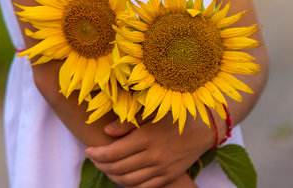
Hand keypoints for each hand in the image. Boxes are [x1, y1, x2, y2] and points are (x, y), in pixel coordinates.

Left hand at [85, 113, 215, 187]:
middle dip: (100, 165)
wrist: (204, 130)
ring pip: (127, 181)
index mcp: (146, 137)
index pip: (112, 153)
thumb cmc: (175, 116)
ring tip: (106, 167)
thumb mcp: (152, 112)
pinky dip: (128, 184)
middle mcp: (153, 156)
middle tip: (94, 158)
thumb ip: (128, 122)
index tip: (88, 150)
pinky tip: (123, 176)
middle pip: (117, 168)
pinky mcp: (168, 177)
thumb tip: (106, 132)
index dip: (96, 154)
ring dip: (112, 176)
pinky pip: (142, 187)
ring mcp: (161, 169)